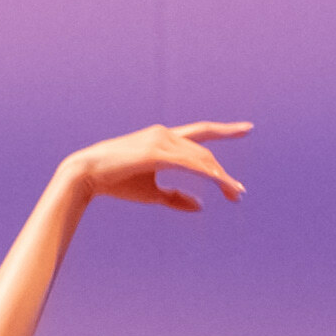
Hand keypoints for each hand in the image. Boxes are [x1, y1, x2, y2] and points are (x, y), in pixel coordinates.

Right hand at [61, 122, 251, 211]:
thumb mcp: (152, 192)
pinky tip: (220, 182)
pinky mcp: (156, 152)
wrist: (87, 175)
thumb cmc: (118, 183)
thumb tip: (202, 206)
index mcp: (165, 140)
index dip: (225, 130)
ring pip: (201, 158)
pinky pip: (190, 163)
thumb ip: (177, 197)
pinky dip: (207, 173)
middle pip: (205, 153)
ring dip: (220, 178)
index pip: (201, 133)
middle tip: (240, 194)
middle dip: (224, 174)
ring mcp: (161, 140)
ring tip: (235, 194)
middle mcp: (166, 135)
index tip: (247, 128)